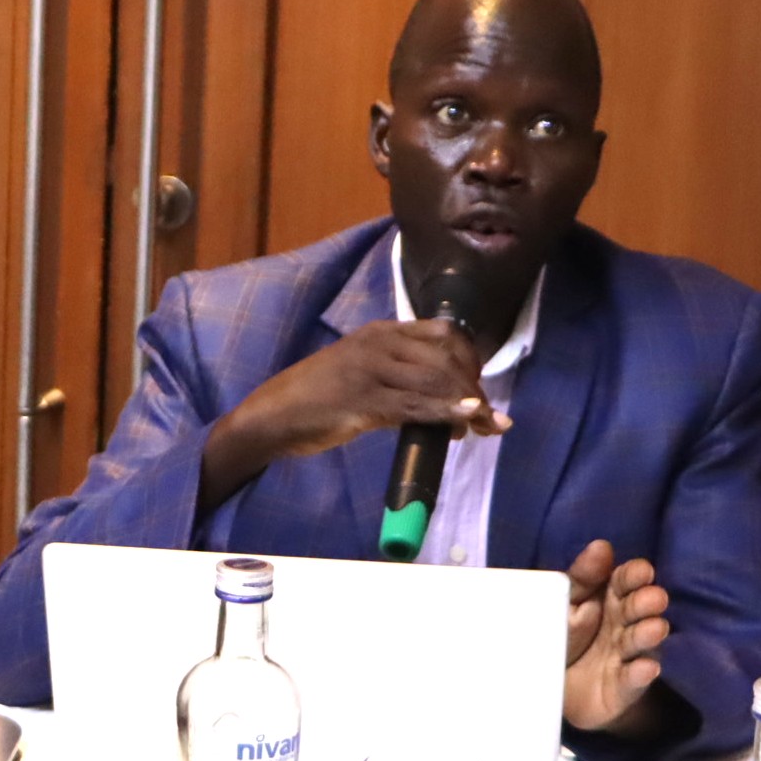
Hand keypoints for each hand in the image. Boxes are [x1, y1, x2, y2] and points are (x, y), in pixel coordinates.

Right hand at [200, 319, 507, 504]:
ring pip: (437, 382)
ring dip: (471, 406)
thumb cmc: (314, 397)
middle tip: (489, 417)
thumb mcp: (359, 370)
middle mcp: (378, 344)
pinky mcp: (364, 402)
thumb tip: (440, 394)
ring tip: (486, 427)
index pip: (444, 333)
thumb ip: (395, 372)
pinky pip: (417, 407)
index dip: (471, 359)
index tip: (479, 386)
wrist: (271, 416)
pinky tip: (466, 423)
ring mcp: (370, 371)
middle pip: (447, 358)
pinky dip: (448, 414)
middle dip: (476, 387)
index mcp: (379, 332)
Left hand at [563, 539, 671, 732]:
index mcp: (611, 598)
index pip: (625, 581)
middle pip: (638, 609)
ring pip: (641, 642)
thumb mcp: (566, 602)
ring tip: (655, 628)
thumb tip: (602, 545)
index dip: (634, 576)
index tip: (643, 571)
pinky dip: (640, 674)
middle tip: (654, 598)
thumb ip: (583, 577)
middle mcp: (625, 624)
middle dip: (646, 603)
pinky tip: (648, 667)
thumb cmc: (566, 634)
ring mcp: (629, 655)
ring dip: (647, 635)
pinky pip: (633, 680)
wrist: (554, 685)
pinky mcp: (625, 686)